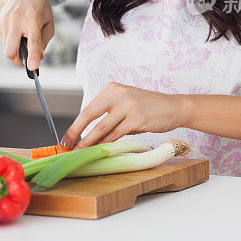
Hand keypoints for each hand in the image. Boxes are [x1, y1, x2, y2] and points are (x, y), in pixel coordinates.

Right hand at [0, 0, 53, 69]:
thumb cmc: (38, 7)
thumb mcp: (49, 22)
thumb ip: (44, 41)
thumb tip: (37, 57)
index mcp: (33, 19)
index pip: (33, 41)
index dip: (32, 55)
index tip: (32, 67)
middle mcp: (16, 20)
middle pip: (10, 51)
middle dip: (18, 60)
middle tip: (27, 58)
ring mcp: (5, 21)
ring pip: (6, 49)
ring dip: (16, 51)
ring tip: (23, 40)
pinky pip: (4, 42)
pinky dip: (11, 43)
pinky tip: (17, 33)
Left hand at [61, 82, 188, 149]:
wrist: (174, 107)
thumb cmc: (147, 108)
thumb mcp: (125, 104)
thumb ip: (108, 115)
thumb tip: (88, 134)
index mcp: (112, 89)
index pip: (88, 109)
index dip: (75, 125)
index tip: (67, 138)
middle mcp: (118, 94)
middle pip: (89, 115)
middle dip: (76, 133)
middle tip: (67, 146)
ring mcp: (128, 106)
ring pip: (102, 128)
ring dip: (89, 142)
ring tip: (81, 152)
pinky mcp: (137, 119)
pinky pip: (116, 135)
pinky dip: (106, 144)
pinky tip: (100, 150)